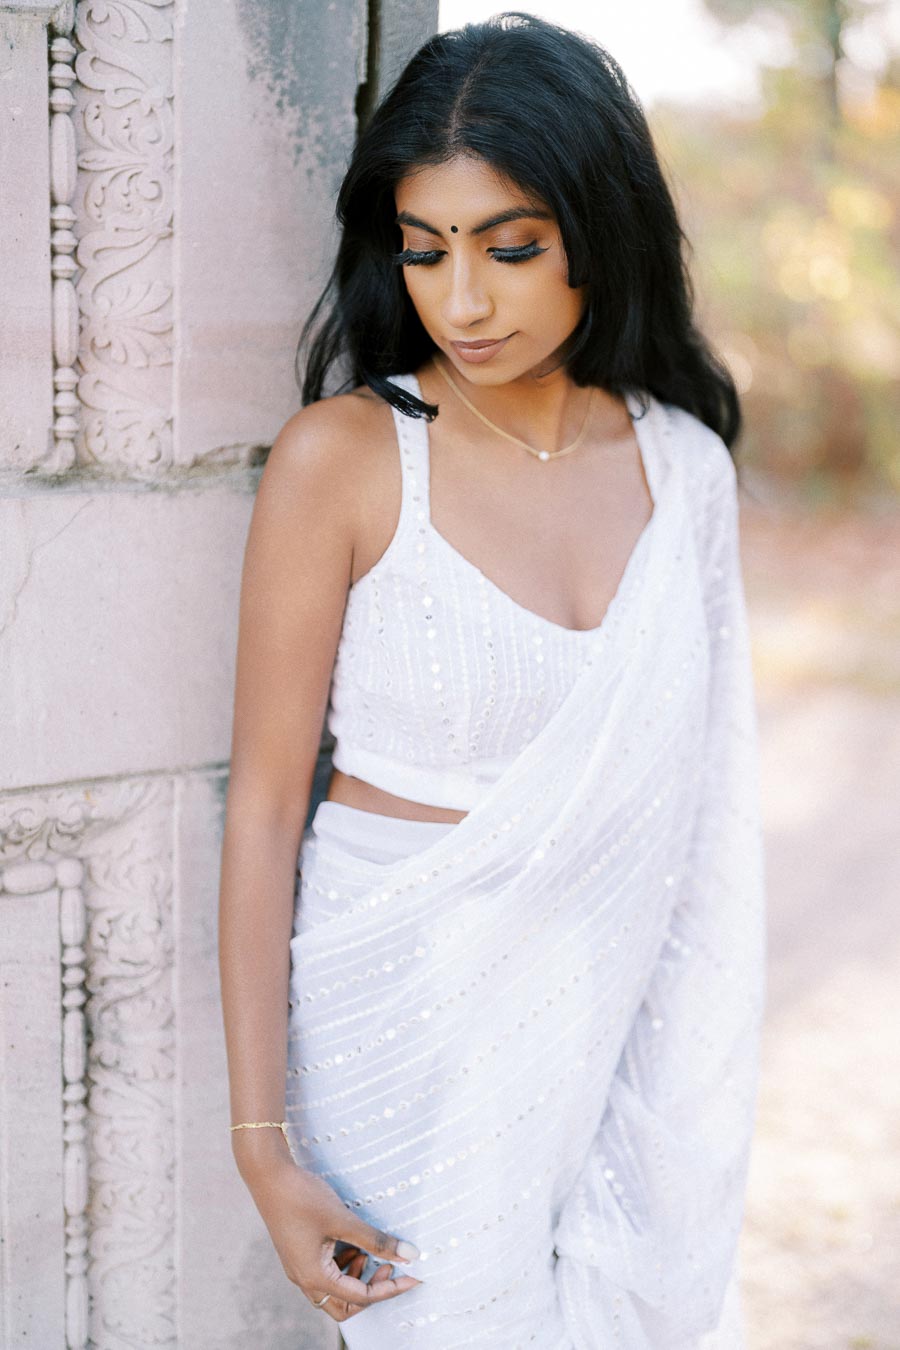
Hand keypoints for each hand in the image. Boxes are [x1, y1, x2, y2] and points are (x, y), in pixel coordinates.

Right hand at [244, 1156, 422, 1323]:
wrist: (269, 1175)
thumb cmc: (303, 1197)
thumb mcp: (344, 1220)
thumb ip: (376, 1240)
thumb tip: (409, 1255)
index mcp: (314, 1277)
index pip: (360, 1297)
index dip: (389, 1288)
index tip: (412, 1277)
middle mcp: (304, 1278)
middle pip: (344, 1305)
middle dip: (370, 1291)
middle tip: (388, 1267)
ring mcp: (299, 1267)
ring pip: (334, 1290)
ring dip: (356, 1277)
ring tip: (368, 1251)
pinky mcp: (298, 1253)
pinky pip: (325, 1272)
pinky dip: (343, 1264)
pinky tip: (352, 1242)